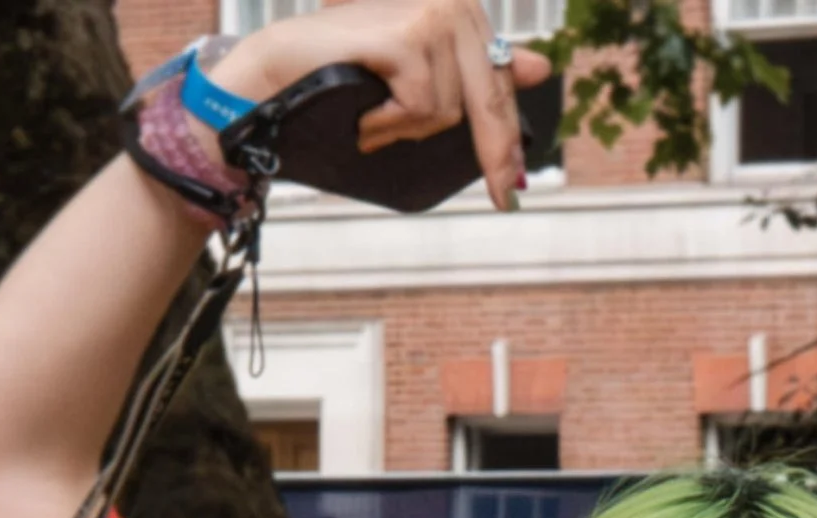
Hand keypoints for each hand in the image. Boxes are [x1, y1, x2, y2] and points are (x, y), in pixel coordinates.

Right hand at [211, 0, 552, 210]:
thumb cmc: (340, 75)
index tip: (515, 182)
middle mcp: (455, 5)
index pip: (499, 84)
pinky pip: (423, 107)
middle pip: (490, 99)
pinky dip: (389, 122)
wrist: (274, 70)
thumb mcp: (416, 79)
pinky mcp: (409, 35)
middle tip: (506, 199)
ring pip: (451, 111)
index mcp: (462, 13)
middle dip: (494, 154)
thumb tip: (542, 67)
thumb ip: (475, 73)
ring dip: (407, 128)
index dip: (508, 136)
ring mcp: (435, 15)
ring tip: (371, 115)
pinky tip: (363, 112)